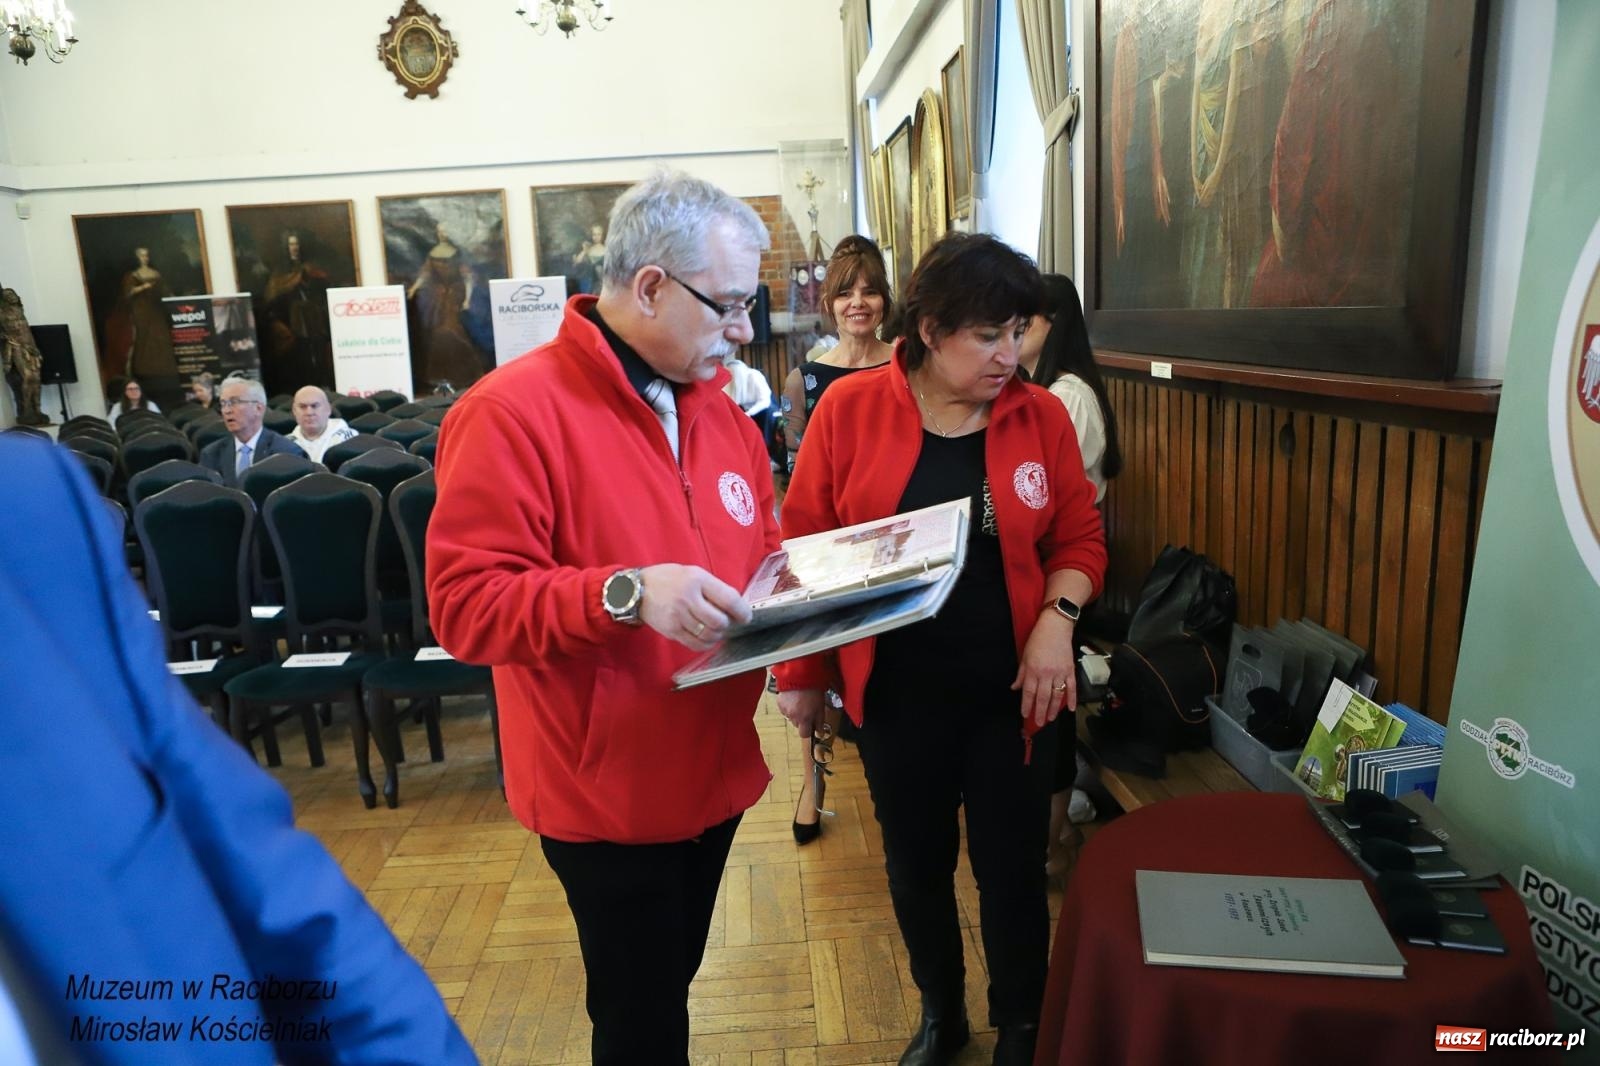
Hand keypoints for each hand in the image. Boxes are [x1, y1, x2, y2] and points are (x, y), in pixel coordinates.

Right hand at [636, 563, 750, 651]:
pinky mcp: (671, 630)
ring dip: (717, 635)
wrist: (635, 590)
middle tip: (727, 622)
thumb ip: (713, 588)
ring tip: (715, 629)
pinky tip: (706, 637)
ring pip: (709, 635)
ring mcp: (678, 616)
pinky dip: (706, 644)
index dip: (742, 611)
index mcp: (696, 580)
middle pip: (720, 621)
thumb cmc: (668, 579)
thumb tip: (735, 606)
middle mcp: (687, 598)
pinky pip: (696, 644)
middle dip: (727, 624)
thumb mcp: (692, 573)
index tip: (746, 616)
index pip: (728, 599)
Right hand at [776, 688, 826, 739]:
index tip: (811, 726)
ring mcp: (785, 710)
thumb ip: (820, 722)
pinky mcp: (780, 703)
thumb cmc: (813, 690)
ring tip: (801, 702)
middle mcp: (793, 717)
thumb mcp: (821, 707)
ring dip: (795, 713)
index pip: (804, 735)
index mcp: (804, 719)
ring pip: (791, 717)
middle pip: (797, 725)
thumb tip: (820, 732)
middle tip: (807, 710)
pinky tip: (794, 699)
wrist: (801, 675)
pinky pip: (785, 710)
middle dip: (802, 720)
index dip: (808, 730)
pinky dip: (789, 707)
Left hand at [1011, 610, 1075, 728]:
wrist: (1056, 627)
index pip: (1029, 692)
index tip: (1025, 715)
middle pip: (1042, 697)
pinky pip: (1072, 687)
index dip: (1027, 705)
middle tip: (1038, 723)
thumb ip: (1021, 674)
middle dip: (1040, 712)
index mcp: (1033, 670)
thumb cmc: (1038, 639)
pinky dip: (1072, 698)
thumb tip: (1015, 688)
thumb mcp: (1024, 655)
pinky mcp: (1070, 670)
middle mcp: (1046, 673)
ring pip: (1056, 695)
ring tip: (1050, 719)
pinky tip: (1070, 709)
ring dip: (1053, 709)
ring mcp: (1060, 673)